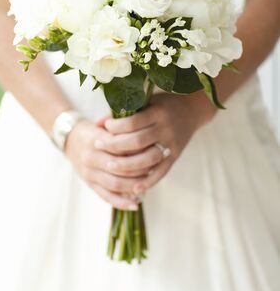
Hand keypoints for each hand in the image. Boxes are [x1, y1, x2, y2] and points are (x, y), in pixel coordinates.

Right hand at [64, 119, 164, 210]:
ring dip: (133, 186)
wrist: (70, 139)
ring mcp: (89, 173)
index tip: (153, 150)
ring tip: (148, 183)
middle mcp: (91, 157)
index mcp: (96, 140)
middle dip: (139, 169)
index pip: (121, 147)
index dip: (138, 150)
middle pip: (120, 167)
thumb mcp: (104, 125)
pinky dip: (122, 203)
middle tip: (154, 168)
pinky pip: (106, 196)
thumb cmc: (93, 130)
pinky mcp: (89, 184)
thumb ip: (121, 130)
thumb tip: (145, 136)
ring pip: (115, 183)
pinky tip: (136, 204)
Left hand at [97, 91, 214, 195]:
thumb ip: (123, 113)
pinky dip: (147, 182)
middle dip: (114, 145)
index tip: (105, 127)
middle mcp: (166, 129)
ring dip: (126, 165)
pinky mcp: (175, 156)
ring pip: (147, 160)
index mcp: (157, 113)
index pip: (132, 123)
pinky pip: (161, 172)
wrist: (192, 110)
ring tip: (109, 165)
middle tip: (97, 145)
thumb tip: (97, 124)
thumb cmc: (163, 104)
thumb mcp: (145, 102)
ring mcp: (171, 144)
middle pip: (137, 142)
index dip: (115, 127)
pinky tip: (133, 188)